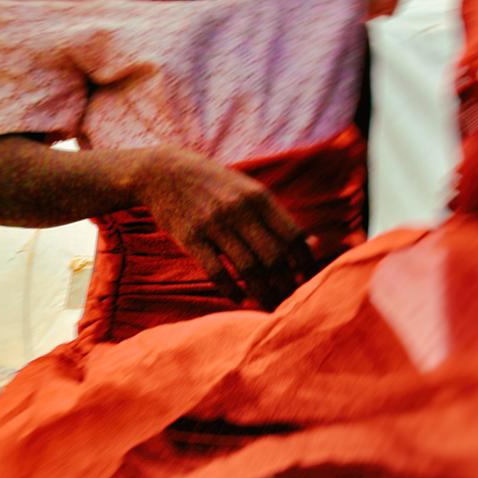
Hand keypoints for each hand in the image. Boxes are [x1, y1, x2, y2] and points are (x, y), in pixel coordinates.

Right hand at [133, 146, 315, 306]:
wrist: (164, 172)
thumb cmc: (215, 185)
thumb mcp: (248, 190)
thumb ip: (278, 217)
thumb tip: (313, 244)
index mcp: (259, 197)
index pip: (293, 236)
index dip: (305, 262)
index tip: (307, 279)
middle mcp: (239, 210)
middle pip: (274, 257)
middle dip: (286, 283)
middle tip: (290, 299)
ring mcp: (214, 224)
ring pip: (248, 269)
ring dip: (263, 293)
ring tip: (270, 305)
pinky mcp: (191, 238)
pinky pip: (217, 272)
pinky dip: (231, 290)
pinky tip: (240, 298)